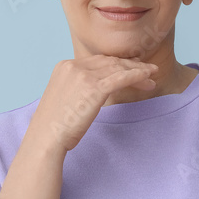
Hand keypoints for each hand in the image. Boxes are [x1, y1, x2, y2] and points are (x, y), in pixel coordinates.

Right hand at [28, 55, 157, 152]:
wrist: (46, 138)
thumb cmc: (54, 126)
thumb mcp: (63, 98)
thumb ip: (78, 87)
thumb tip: (94, 91)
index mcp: (65, 66)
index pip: (97, 61)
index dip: (116, 64)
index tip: (130, 68)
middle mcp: (73, 66)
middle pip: (109, 61)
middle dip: (130, 65)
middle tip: (147, 70)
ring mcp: (84, 75)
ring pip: (118, 68)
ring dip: (138, 70)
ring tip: (152, 75)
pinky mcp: (94, 88)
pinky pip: (122, 78)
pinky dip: (137, 75)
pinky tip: (148, 77)